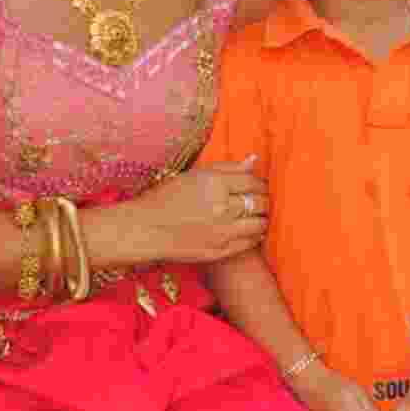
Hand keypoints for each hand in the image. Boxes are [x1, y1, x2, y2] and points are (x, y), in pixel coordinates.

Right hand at [131, 157, 268, 264]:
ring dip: (262, 218)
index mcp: (215, 184)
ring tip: (256, 216)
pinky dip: (254, 235)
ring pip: (260, 224)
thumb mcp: (194, 176)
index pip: (253, 181)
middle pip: (260, 202)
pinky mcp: (220, 251)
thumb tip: (253, 160)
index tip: (258, 186)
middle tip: (260, 201)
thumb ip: (226, 168)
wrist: (146, 229)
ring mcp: (223, 231)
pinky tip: (248, 231)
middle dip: (263, 200)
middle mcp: (222, 207)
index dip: (259, 183)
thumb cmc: (166, 198)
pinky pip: (250, 242)